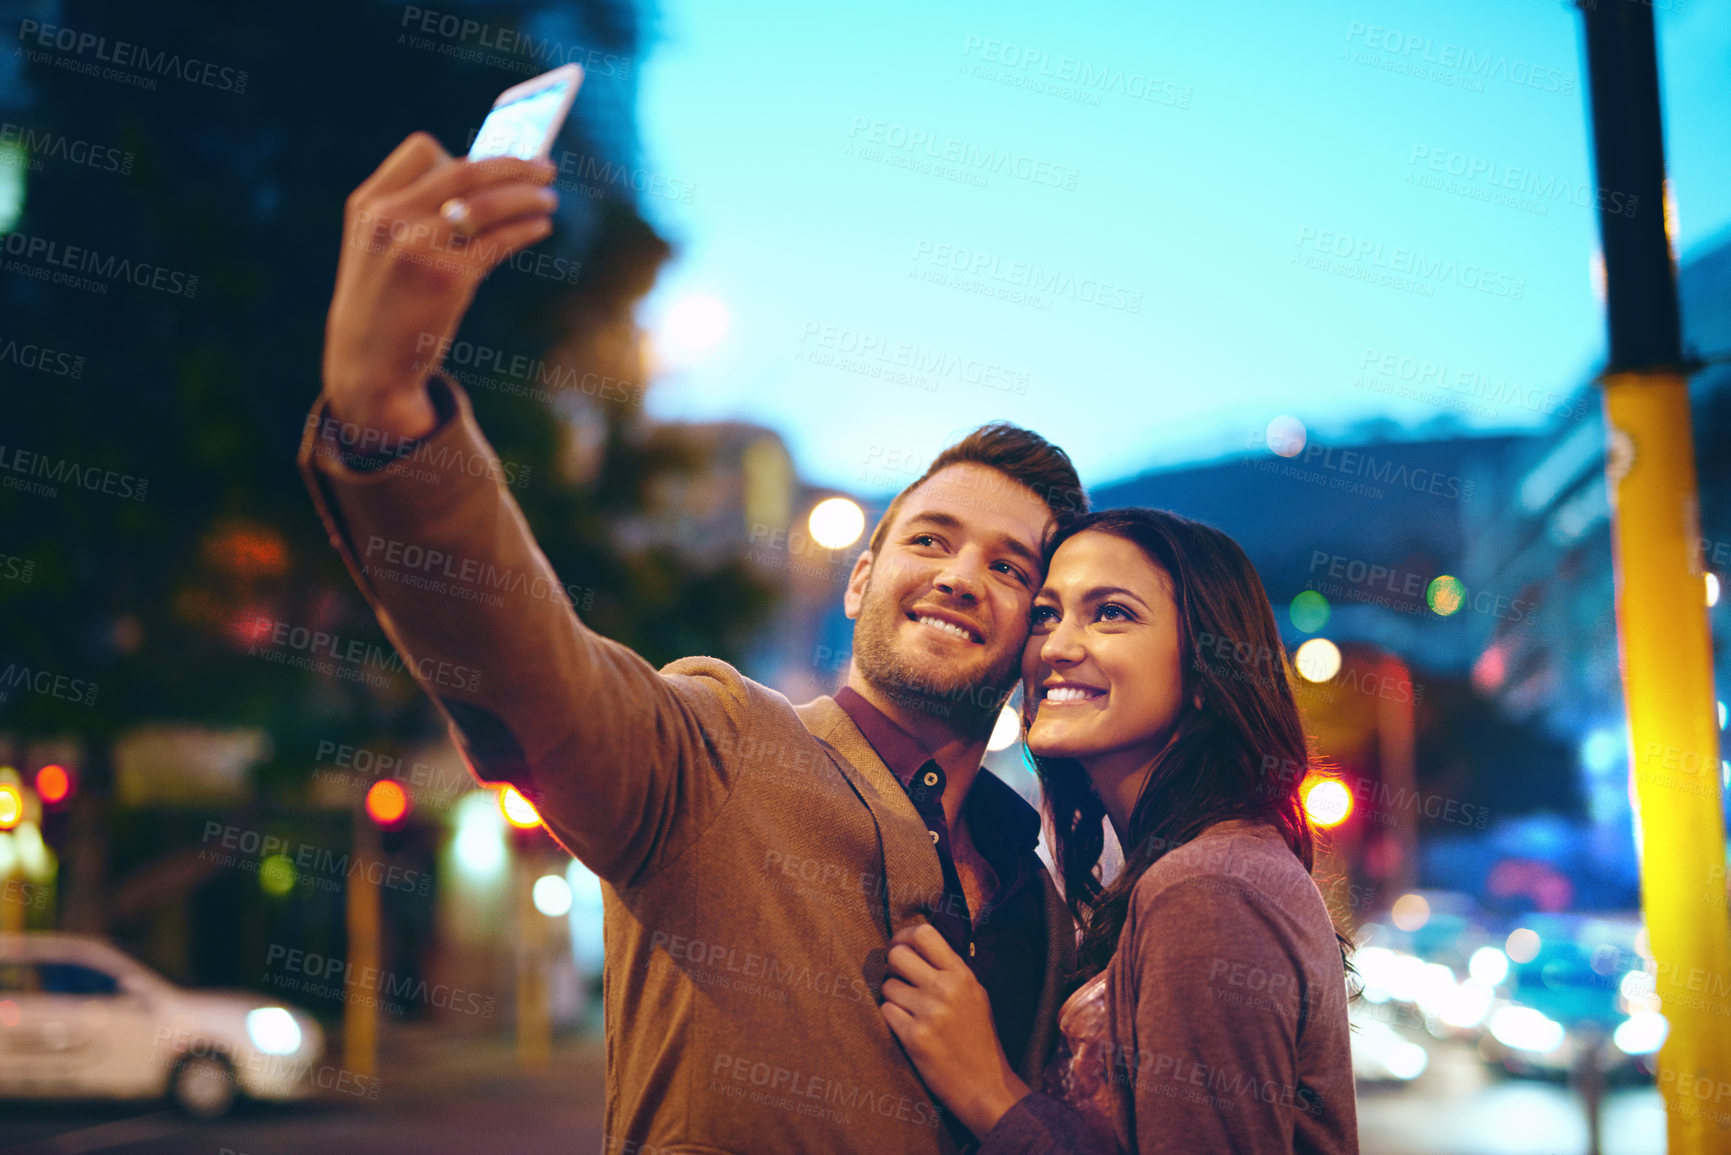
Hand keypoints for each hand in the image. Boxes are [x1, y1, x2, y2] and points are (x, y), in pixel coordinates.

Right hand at [323, 132, 558, 437]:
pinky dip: (526, 229)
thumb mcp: (376, 249)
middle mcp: (389, 218)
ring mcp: (417, 247)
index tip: (495, 163)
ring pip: (487, 202)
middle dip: (512, 165)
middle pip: (464, 170)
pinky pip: (499, 240)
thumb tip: (483, 183)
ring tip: (549, 198)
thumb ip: (410, 212)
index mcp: (369, 204)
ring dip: (527, 195)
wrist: (368, 368)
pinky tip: (540, 228)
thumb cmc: (384, 307)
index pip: (422, 150)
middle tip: (545, 168)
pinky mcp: (447, 278)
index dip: (464, 153)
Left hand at [880, 923, 1029, 1138]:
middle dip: (892, 966)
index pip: (924, 933)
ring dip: (892, 997)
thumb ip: (950, 970)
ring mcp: (930, 1012)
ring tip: (909, 1011)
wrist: (986, 1086)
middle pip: (897, 954)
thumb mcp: (975, 995)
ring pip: (887, 985)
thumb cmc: (979, 1039)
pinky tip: (907, 1028)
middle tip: (899, 980)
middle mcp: (946, 988)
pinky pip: (886, 1011)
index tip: (900, 947)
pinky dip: (892, 1018)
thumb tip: (916, 945)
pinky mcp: (914, 1036)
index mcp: (962, 974)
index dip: (904, 936)